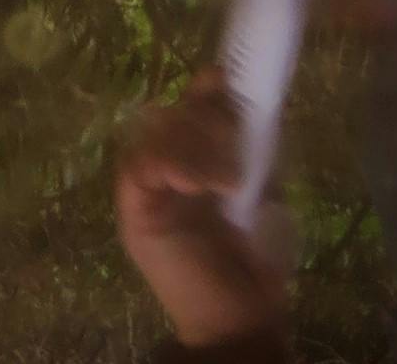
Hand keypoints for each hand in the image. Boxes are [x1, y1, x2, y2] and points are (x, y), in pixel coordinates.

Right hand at [114, 75, 289, 345]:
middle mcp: (163, 169)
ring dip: (191, 144)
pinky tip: (198, 184)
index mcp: (192, 163)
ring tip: (225, 180)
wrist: (238, 319)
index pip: (187, 111)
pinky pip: (140, 168)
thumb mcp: (262, 194)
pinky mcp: (134, 211)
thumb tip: (249, 100)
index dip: (202, 92)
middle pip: (168, 114)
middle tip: (230, 139)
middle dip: (201, 117)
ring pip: (153, 135)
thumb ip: (251, 150)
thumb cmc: (253, 261)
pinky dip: (169, 164)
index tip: (221, 77)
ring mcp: (145, 189)